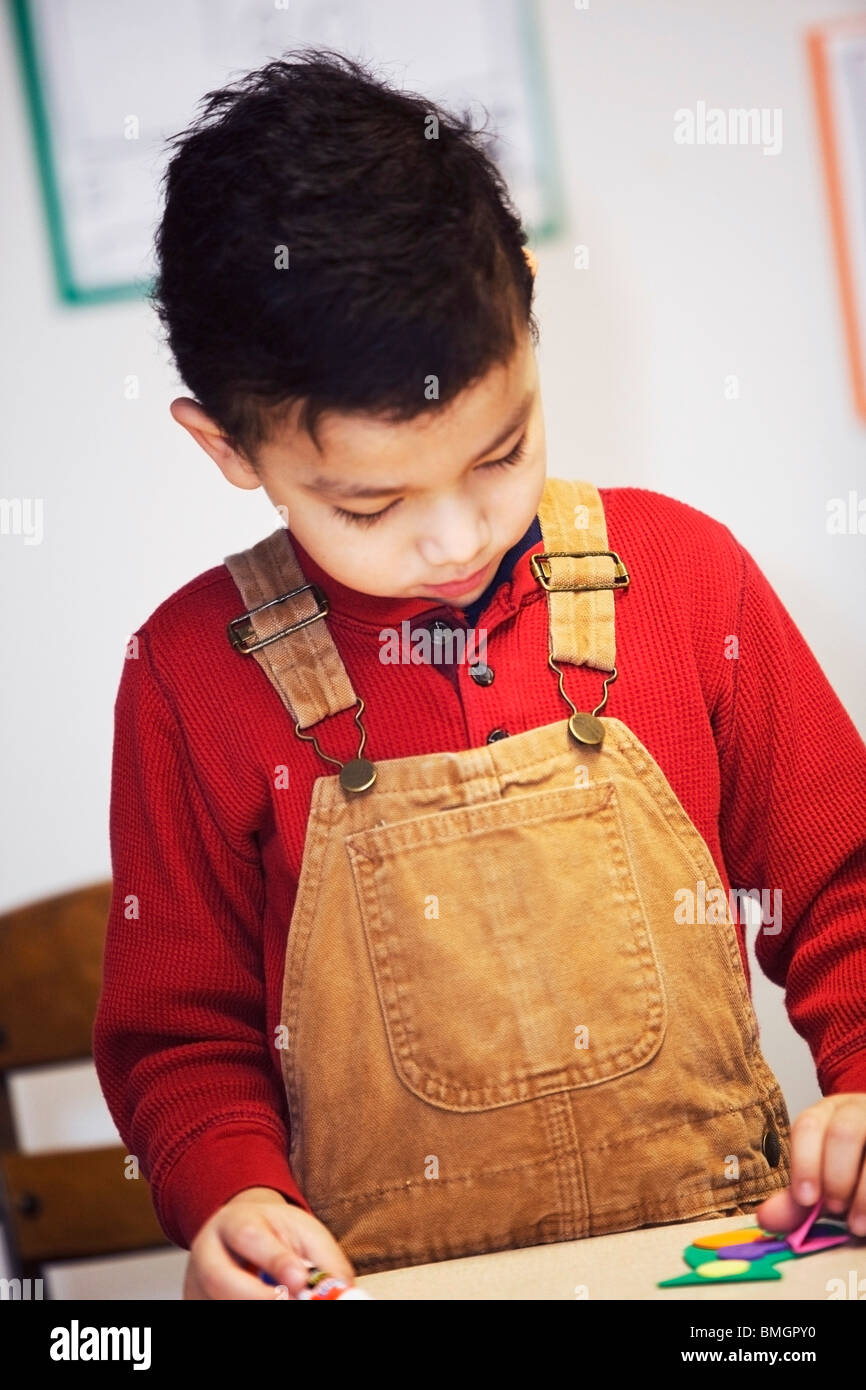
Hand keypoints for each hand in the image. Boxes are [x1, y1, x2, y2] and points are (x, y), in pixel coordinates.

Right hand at [183, 1187, 354, 1299]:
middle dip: (260, 1297)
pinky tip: (273, 1300)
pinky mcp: (198, 1305)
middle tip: (292, 1301)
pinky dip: (249, 1310)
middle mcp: (206, 1254)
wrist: (241, 1235)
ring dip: (260, 1304)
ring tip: (288, 1298)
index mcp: (232, 1222)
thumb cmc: (275, 1233)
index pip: (250, 1238)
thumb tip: (343, 1290)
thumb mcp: (303, 1232)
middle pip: (221, 1279)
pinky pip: (222, 1310)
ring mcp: (196, 1287)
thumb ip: (324, 1259)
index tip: (301, 1279)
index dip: (276, 1261)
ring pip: (220, 1302)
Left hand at [755, 1093, 865, 1238]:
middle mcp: (857, 1111)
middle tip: (834, 1209)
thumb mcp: (822, 1178)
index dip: (804, 1163)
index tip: (806, 1199)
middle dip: (836, 1176)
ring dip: (864, 1193)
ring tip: (857, 1224)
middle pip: (844, 1133)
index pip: (809, 1126)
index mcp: (826, 1114)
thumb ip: (795, 1201)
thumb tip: (765, 1218)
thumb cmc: (850, 1166)